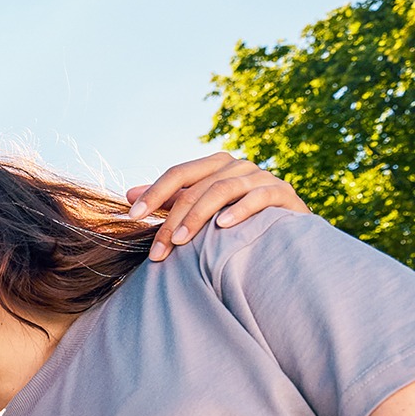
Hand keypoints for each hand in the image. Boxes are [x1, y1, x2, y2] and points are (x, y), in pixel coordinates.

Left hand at [125, 151, 308, 260]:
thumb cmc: (235, 218)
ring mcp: (261, 176)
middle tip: (157, 250)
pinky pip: (259, 196)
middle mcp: (237, 166)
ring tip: (181, 242)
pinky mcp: (283, 192)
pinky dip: (239, 210)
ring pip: (222, 189)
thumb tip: (128, 194)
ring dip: (199, 217)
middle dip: (173, 220)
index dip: (154, 193)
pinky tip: (222, 226)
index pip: (178, 173)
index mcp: (214, 165)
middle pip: (196, 187)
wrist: (286, 230)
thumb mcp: (199, 208)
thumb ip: (168, 200)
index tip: (132, 217)